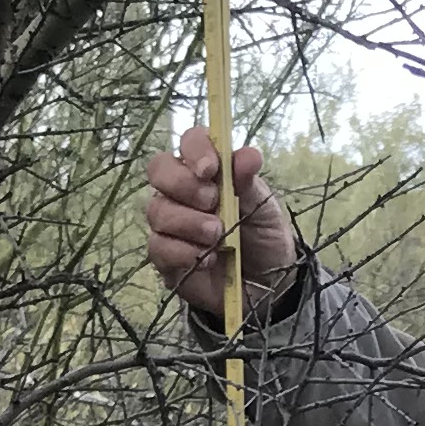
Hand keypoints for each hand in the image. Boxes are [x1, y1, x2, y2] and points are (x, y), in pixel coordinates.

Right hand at [142, 127, 300, 327]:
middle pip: (159, 170)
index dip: (195, 150)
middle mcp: (181, 191)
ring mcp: (169, 223)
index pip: (189, 141)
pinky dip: (183, 252)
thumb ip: (249, 181)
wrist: (267, 284)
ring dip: (189, 223)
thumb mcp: (263, 207)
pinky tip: (206, 259)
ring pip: (158, 210)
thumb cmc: (262, 236)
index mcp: (207, 170)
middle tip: (213, 203)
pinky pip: (159, 246)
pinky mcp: (165, 256)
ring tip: (217, 236)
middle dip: (184, 185)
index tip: (211, 170)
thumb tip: (248, 155)